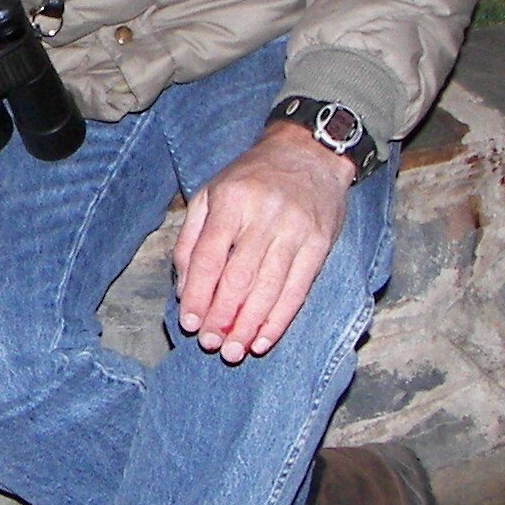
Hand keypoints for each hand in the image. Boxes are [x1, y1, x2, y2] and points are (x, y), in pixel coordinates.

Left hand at [172, 121, 354, 363]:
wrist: (310, 152)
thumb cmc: (251, 177)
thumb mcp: (210, 193)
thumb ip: (190, 239)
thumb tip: (184, 289)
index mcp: (230, 201)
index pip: (209, 258)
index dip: (198, 296)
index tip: (189, 323)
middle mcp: (263, 215)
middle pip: (238, 278)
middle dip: (222, 317)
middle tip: (210, 344)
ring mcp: (295, 230)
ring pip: (268, 289)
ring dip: (248, 325)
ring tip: (233, 351)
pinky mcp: (319, 244)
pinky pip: (298, 290)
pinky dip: (279, 320)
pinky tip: (263, 340)